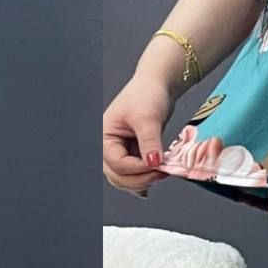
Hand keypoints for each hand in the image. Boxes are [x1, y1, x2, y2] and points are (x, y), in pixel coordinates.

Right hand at [102, 74, 174, 198]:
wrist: (157, 85)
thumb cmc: (146, 93)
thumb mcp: (148, 117)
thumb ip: (149, 141)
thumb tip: (153, 163)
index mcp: (105, 136)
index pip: (116, 163)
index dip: (137, 168)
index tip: (157, 164)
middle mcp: (109, 146)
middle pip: (118, 176)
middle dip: (140, 178)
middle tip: (162, 172)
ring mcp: (121, 151)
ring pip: (126, 179)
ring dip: (143, 180)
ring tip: (162, 172)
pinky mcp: (133, 153)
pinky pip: (134, 174)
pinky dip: (143, 180)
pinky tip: (153, 182)